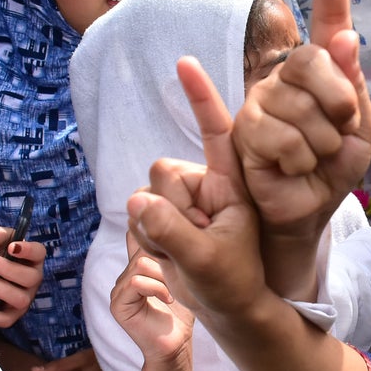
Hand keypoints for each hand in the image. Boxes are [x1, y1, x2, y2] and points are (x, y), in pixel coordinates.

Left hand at [0, 227, 44, 327]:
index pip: (40, 253)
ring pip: (21, 299)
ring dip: (0, 288)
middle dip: (8, 269)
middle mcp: (33, 280)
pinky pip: (7, 320)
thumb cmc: (0, 255)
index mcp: (33, 259)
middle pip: (31, 278)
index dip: (28, 250)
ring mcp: (25, 298)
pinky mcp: (12, 314)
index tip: (11, 247)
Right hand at [110, 232, 195, 365]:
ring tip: (176, 292)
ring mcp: (119, 288)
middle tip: (183, 277)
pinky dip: (157, 289)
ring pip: (140, 264)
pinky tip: (170, 300)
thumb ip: (177, 253)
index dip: (158, 235)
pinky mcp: (118, 304)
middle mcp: (126, 273)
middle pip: (145, 247)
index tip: (180, 244)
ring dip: (165, 277)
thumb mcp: (185, 274)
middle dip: (168, 260)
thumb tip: (179, 226)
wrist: (177, 344)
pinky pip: (135, 282)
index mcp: (139, 265)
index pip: (139, 235)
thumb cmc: (185, 311)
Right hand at [127, 54, 266, 330]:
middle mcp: (203, 184)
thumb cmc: (234, 282)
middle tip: (198, 239)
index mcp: (229, 183)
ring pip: (144, 196)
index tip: (186, 62)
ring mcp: (182, 202)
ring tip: (190, 252)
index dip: (200, 98)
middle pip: (162, 171)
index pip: (216, 133)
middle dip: (171, 209)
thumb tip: (138, 200)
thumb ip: (173, 230)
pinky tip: (172, 257)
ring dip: (159, 230)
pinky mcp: (163, 218)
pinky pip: (136, 218)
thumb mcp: (207, 260)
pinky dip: (149, 242)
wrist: (228, 308)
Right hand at [232, 0, 370, 240]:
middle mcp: (287, 76)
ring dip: (322, 144)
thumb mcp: (360, 128)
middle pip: (314, 61)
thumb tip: (344, 38)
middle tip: (338, 132)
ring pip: (302, 108)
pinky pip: (283, 138)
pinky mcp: (244, 129)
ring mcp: (262, 99)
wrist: (310, 208)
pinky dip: (301, 161)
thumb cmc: (334, 166)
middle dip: (340, 104)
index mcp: (323, 71)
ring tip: (314, 157)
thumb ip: (353, 86)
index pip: (326, 21)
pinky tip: (293, 168)